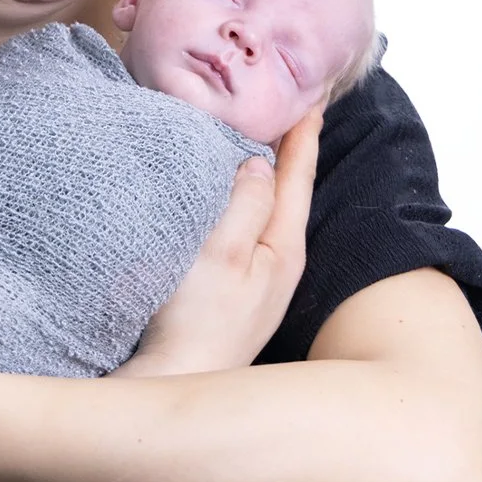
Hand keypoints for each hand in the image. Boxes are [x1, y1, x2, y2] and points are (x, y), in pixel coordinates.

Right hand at [117, 106, 321, 376]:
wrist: (171, 386)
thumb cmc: (194, 326)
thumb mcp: (222, 254)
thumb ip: (246, 205)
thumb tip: (261, 164)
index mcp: (283, 249)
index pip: (298, 177)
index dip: (303, 134)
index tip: (310, 95)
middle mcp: (277, 264)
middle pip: (290, 192)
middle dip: (291, 149)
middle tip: (290, 106)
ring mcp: (255, 282)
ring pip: (267, 212)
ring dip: (266, 174)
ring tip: (262, 139)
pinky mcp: (231, 293)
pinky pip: (244, 231)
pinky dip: (242, 201)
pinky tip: (227, 195)